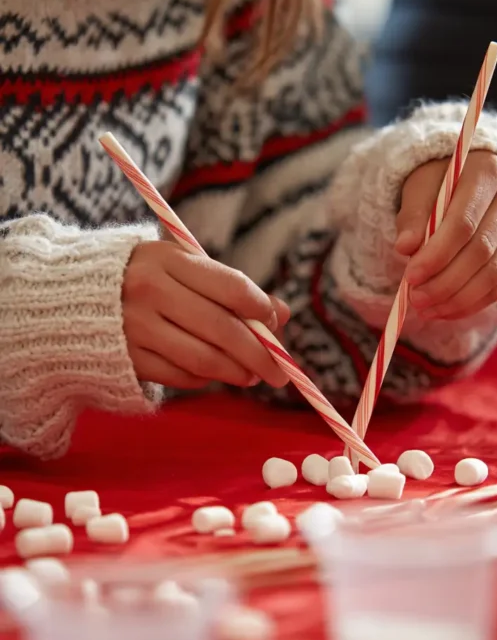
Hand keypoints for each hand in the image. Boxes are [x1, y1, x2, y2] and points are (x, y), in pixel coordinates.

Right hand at [123, 242, 290, 388]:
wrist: (71, 296)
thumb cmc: (142, 277)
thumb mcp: (180, 267)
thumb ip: (229, 287)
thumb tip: (281, 313)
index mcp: (168, 260)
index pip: (231, 287)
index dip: (261, 309)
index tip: (276, 323)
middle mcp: (151, 291)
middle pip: (223, 329)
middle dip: (260, 354)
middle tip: (281, 372)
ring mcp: (136, 327)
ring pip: (204, 359)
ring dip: (237, 372)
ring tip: (252, 376)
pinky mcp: (127, 357)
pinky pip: (180, 376)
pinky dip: (203, 379)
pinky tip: (213, 374)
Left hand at [395, 151, 496, 319]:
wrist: (468, 181)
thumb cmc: (439, 183)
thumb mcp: (420, 187)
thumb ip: (413, 215)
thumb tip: (405, 247)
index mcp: (487, 172)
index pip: (463, 223)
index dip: (436, 254)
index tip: (410, 276)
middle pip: (481, 251)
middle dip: (444, 282)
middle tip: (415, 298)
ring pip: (494, 273)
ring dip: (457, 298)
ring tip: (426, 308)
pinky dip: (471, 304)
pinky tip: (445, 311)